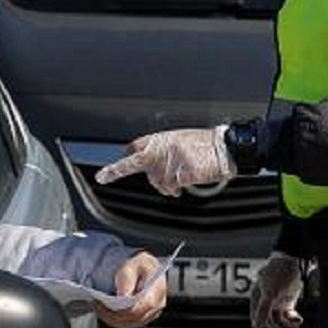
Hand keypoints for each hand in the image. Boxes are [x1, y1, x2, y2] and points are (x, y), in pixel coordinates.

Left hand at [94, 127, 236, 196]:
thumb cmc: (205, 144)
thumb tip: (150, 162)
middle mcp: (163, 148)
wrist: (225, 147)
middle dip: (117, 170)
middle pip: (134, 162)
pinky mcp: (181, 173)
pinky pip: (172, 187)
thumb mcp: (180, 140)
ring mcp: (171, 160)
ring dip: (166, 186)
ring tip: (180, 177)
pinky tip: (187, 182)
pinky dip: (178, 189)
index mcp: (162, 139)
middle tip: (102, 176)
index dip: (125, 155)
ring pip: (157, 182)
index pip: (136, 146)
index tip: (110, 164)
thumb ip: (163, 149)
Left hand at [95, 252, 166, 327]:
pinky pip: (128, 323)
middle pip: (134, 317)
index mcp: (157, 289)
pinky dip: (114, 319)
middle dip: (114, 313)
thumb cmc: (139, 265)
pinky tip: (104, 311)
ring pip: (129, 323)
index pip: (142, 306)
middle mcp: (157, 305)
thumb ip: (127, 280)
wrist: (145, 268)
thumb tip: (122, 297)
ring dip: (111, 318)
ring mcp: (151, 313)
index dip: (125, 309)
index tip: (108, 305)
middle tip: (97, 304)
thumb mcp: (131, 266)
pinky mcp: (143, 317)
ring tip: (98, 307)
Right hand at [249, 251, 308, 327]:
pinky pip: (287, 316)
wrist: (292, 261)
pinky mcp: (285, 301)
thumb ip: (263, 309)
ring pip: (279, 322)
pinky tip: (298, 321)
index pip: (260, 321)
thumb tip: (256, 326)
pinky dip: (292, 321)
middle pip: (270, 324)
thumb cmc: (278, 273)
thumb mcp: (270, 292)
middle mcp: (265, 303)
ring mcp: (276, 302)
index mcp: (257, 300)